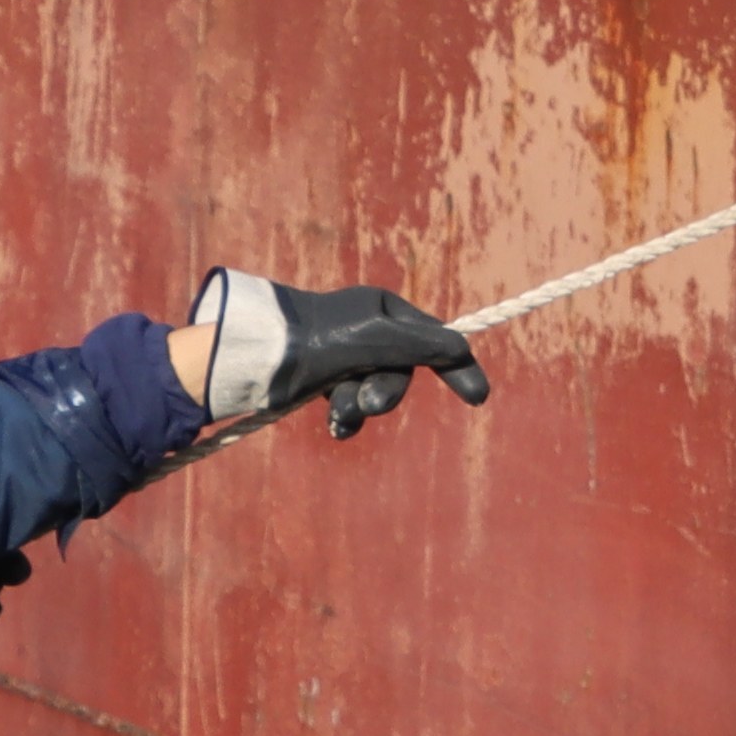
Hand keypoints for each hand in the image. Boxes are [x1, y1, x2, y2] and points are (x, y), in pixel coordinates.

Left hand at [189, 270, 492, 438]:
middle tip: (369, 402)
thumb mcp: (379, 339)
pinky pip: (351, 406)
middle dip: (387, 392)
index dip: (456, 366)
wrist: (257, 355)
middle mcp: (366, 330)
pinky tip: (335, 425)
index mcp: (382, 309)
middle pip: (402, 372)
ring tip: (339, 412)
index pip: (433, 338)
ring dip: (360, 407)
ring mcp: (345, 356)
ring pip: (375, 392)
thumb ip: (424, 345)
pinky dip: (346, 418)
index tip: (478, 397)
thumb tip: (463, 348)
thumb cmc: (318, 339)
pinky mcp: (324, 380)